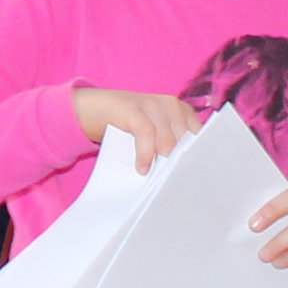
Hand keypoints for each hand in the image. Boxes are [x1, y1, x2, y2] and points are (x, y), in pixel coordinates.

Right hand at [71, 87, 196, 167]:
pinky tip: (142, 167)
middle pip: (184, 139)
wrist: (88, 108)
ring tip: (156, 177)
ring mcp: (151, 103)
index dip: (197, 155)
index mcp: (179, 110)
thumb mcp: (151, 133)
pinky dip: (145, 153)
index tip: (195, 176)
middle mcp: (169, 104)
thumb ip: (167, 144)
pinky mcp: (133, 108)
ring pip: (168, 138)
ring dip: (162, 161)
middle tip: (174, 183)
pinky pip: (146, 133)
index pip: (198, 134)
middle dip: (179, 161)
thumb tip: (181, 172)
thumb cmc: (123, 125)